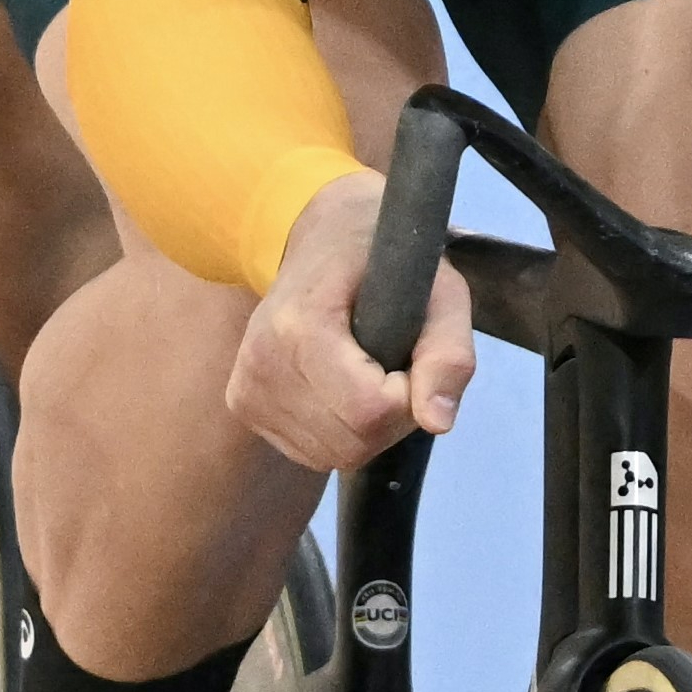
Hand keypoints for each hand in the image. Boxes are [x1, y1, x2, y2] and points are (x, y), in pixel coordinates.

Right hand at [233, 168, 469, 470]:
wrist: (321, 236)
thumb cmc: (387, 261)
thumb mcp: (441, 292)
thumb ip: (448, 355)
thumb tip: (437, 423)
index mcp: (300, 324)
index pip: (368, 410)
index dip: (407, 397)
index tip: (409, 358)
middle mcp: (262, 361)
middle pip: (351, 441)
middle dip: (391, 418)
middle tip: (395, 367)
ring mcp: (245, 387)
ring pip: (331, 455)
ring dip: (368, 429)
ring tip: (368, 375)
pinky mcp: (242, 404)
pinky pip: (309, 453)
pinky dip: (339, 434)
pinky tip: (340, 389)